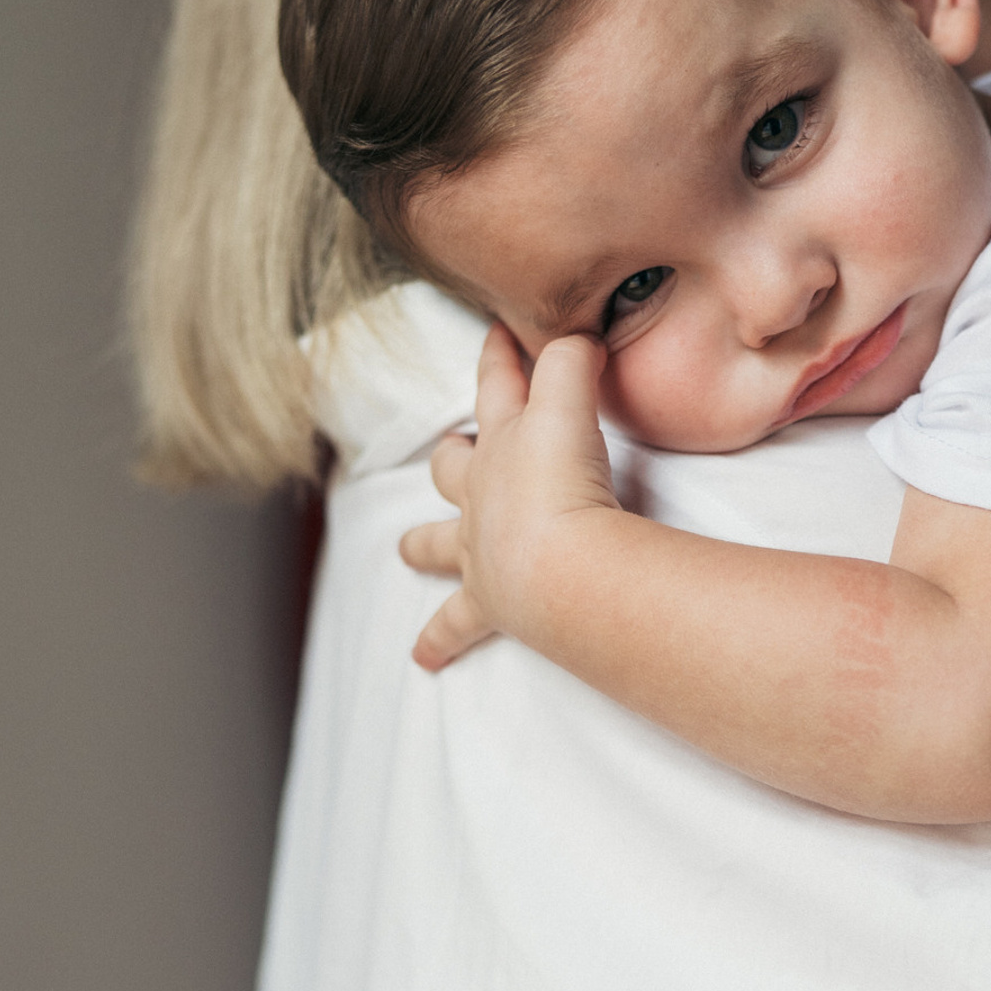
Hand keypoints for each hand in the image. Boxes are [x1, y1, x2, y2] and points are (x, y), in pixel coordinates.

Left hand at [398, 324, 617, 670]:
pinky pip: (455, 628)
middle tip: (455, 447)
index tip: (501, 331)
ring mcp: (479, 549)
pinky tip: (424, 660)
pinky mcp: (488, 603)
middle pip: (454, 465)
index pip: (501, 384)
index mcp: (510, 443)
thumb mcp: (575, 404)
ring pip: (437, 543)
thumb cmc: (566, 486)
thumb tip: (582, 333)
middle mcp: (483, 494)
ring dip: (424, 544)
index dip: (501, 354)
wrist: (561, 566)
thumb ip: (578, 359)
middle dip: (453, 453)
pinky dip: (438, 642)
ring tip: (407, 550)